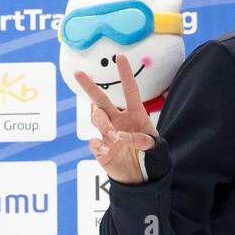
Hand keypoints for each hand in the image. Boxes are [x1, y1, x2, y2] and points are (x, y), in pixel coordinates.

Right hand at [73, 53, 158, 184]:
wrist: (141, 178)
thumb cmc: (151, 157)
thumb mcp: (155, 148)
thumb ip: (144, 141)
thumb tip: (123, 137)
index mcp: (136, 115)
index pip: (130, 91)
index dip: (125, 75)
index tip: (120, 56)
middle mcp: (118, 121)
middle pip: (101, 100)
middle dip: (90, 86)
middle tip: (78, 73)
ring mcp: (107, 134)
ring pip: (97, 119)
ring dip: (103, 124)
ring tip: (114, 137)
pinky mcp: (100, 149)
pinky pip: (93, 142)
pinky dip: (98, 145)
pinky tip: (105, 150)